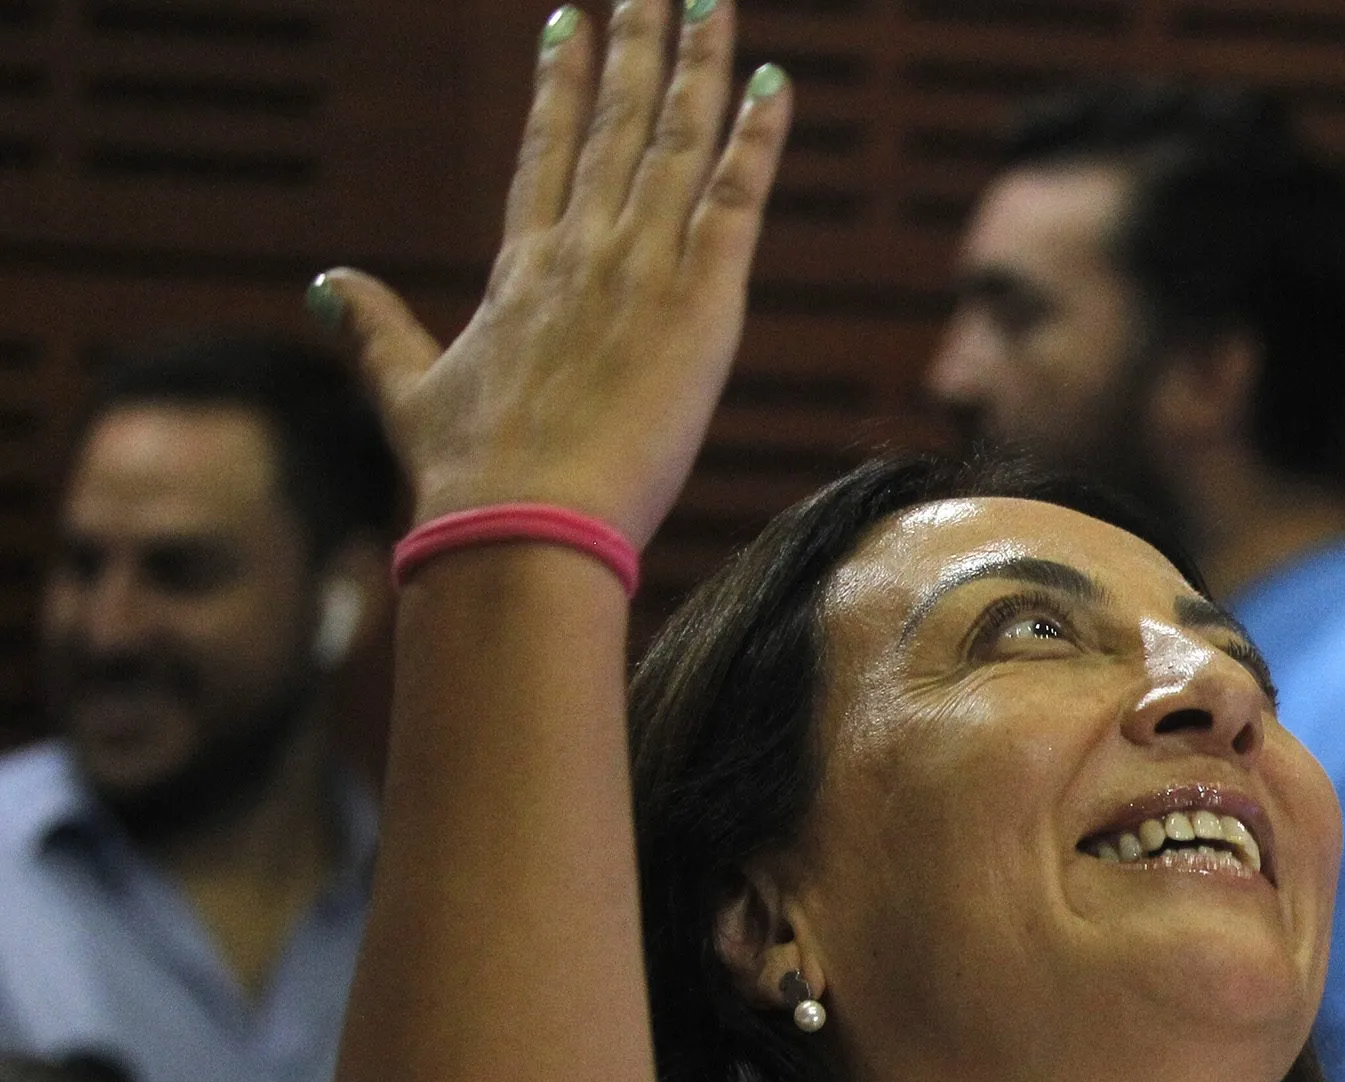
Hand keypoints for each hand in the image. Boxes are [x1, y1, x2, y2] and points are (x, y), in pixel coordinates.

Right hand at [311, 0, 789, 544]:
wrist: (524, 523)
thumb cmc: (471, 476)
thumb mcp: (410, 390)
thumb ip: (374, 328)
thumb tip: (322, 284)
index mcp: (523, 268)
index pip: (548, 150)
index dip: (563, 83)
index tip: (572, 21)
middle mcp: (581, 250)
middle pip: (615, 124)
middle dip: (635, 47)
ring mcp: (640, 267)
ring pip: (677, 142)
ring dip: (699, 66)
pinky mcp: (700, 302)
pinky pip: (735, 200)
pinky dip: (758, 143)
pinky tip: (776, 87)